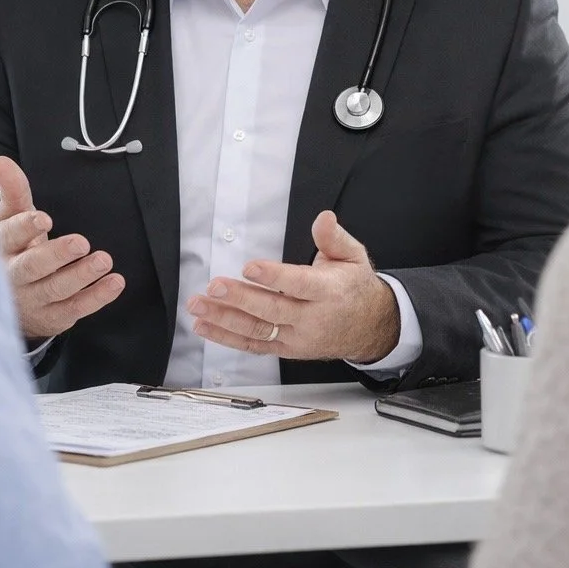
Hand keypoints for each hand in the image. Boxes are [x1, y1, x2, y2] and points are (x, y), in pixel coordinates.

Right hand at [0, 155, 123, 339]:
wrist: (13, 302)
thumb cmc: (17, 250)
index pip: (10, 237)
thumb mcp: (13, 220)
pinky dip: (97, 296)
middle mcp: (14, 276)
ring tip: (104, 260)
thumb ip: (14, 192)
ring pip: (56, 289)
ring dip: (82, 275)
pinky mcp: (54, 316)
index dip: (25, 228)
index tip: (44, 218)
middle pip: (32, 267)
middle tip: (81, 242)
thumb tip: (1, 161)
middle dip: (56, 255)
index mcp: (4, 247)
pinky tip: (115, 282)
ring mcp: (33, 299)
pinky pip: (76, 308)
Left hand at [186, 210, 400, 362]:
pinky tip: (205, 327)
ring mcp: (297, 337)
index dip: (274, 277)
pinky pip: (254, 346)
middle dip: (240, 299)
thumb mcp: (353, 257)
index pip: (299, 285)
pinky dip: (227, 338)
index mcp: (328, 292)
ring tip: (199, 307)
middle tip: (215, 286)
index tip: (250, 267)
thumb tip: (324, 218)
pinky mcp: (286, 349)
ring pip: (257, 331)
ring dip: (224, 319)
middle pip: (272, 310)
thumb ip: (335, 238)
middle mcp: (312, 319)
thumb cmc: (354, 288)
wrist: (369, 327)